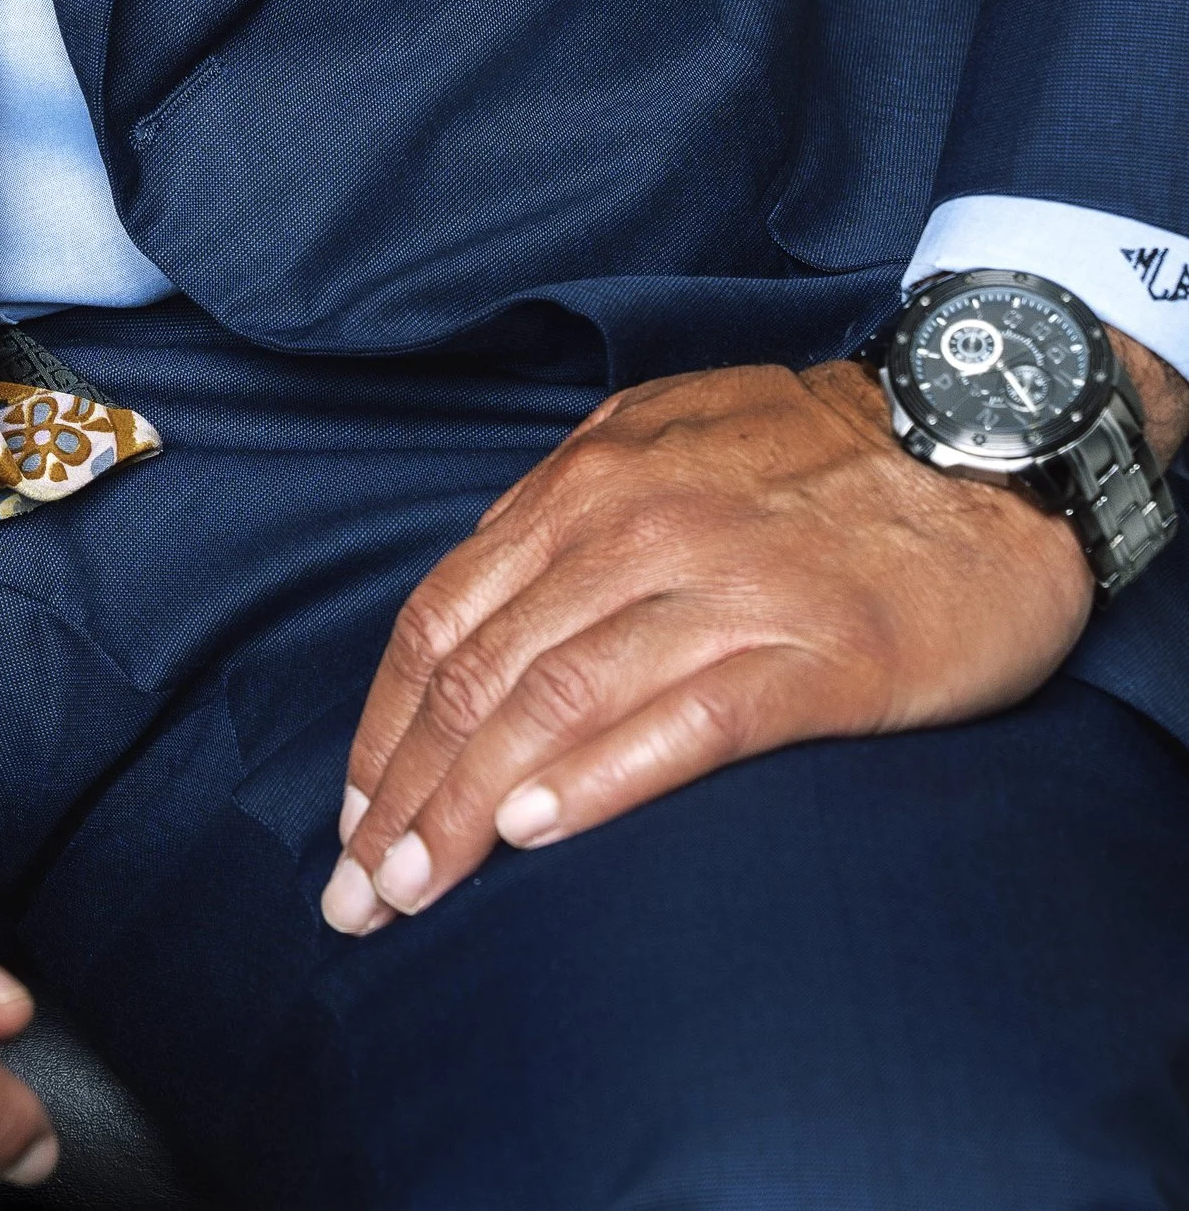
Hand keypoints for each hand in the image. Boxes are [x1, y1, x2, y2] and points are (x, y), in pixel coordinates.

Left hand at [322, 351, 1115, 933]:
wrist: (985, 443)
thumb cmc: (814, 456)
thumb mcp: (660, 441)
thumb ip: (567, 515)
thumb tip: (479, 609)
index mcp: (587, 480)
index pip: (443, 616)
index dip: (383, 727)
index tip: (351, 816)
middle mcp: (636, 527)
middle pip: (480, 674)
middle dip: (405, 795)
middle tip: (360, 894)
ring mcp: (726, 588)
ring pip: (557, 703)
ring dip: (470, 809)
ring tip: (418, 890)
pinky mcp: (815, 655)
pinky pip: (686, 722)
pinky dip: (601, 779)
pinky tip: (541, 833)